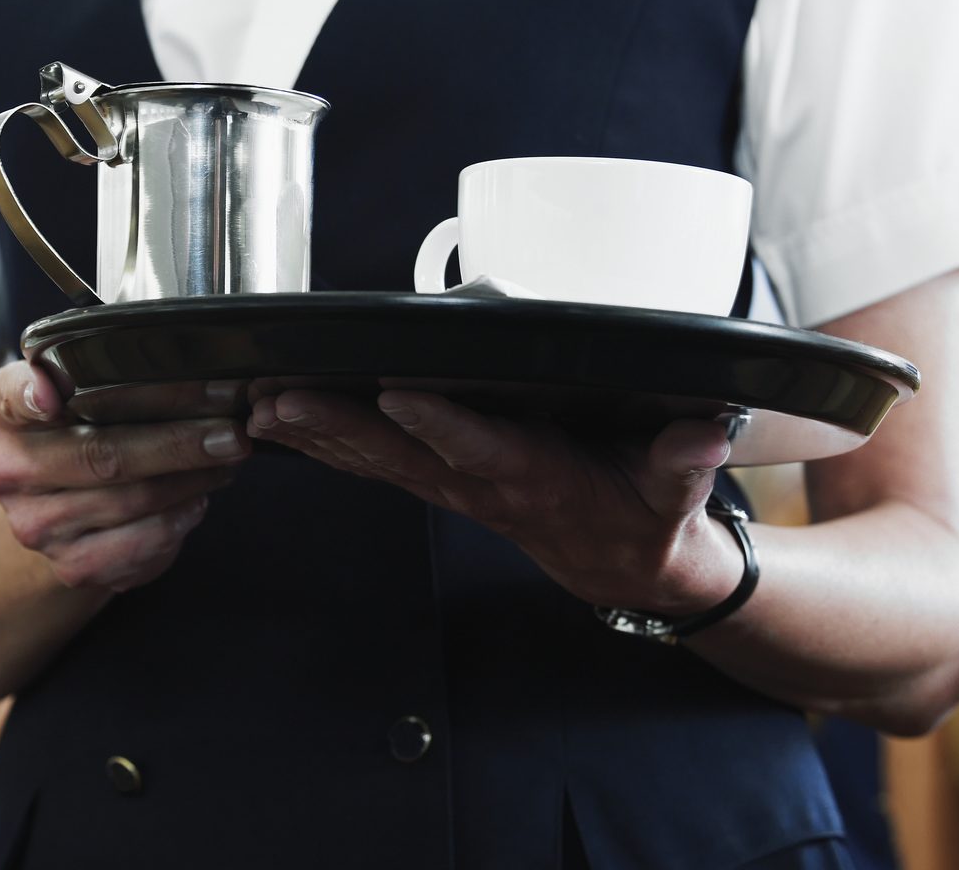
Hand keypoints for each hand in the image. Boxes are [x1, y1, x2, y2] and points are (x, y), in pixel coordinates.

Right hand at [0, 361, 249, 591]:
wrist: (56, 510)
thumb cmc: (79, 430)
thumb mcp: (71, 387)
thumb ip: (95, 367)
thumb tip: (185, 358)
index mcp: (1, 409)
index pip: (11, 397)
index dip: (31, 395)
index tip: (52, 394)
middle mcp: (7, 469)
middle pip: (101, 453)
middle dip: (178, 440)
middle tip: (232, 428)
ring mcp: (36, 524)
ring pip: (133, 499)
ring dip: (193, 477)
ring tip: (228, 455)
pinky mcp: (70, 565)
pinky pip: (142, 543)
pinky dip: (181, 518)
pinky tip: (200, 498)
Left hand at [247, 389, 742, 615]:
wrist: (621, 564)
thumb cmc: (644, 515)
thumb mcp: (675, 495)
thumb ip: (683, 463)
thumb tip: (703, 432)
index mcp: (534, 477)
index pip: (480, 447)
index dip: (439, 424)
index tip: (396, 394)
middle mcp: (478, 484)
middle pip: (397, 454)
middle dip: (335, 427)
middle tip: (280, 401)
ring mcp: (449, 487)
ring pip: (370, 459)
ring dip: (311, 435)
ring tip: (256, 409)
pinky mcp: (435, 483)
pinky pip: (369, 464)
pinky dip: (319, 445)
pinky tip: (274, 425)